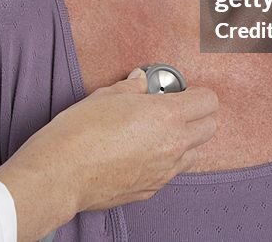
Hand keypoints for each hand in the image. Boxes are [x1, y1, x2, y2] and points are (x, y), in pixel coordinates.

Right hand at [0, 70, 218, 240]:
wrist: (61, 173)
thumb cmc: (80, 131)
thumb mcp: (106, 96)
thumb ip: (132, 88)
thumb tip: (140, 82)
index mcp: (167, 116)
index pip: (208, 101)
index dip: (197, 93)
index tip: (183, 91)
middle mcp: (173, 145)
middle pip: (210, 128)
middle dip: (198, 116)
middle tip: (174, 109)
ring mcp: (165, 171)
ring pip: (194, 153)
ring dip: (184, 141)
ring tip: (156, 132)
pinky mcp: (151, 190)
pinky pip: (170, 172)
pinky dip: (164, 162)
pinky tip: (140, 153)